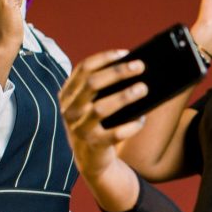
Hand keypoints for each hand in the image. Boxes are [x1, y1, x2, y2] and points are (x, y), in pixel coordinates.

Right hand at [59, 50, 147, 182]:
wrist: (91, 158)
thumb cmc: (98, 123)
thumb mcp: (93, 104)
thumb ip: (104, 88)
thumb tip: (134, 69)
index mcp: (68, 94)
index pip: (83, 69)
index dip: (104, 58)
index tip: (125, 53)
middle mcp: (69, 110)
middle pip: (92, 84)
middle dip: (118, 73)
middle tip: (140, 66)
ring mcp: (79, 128)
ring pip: (101, 108)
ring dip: (124, 97)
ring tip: (144, 88)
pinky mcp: (94, 145)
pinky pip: (115, 134)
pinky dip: (131, 126)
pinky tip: (142, 119)